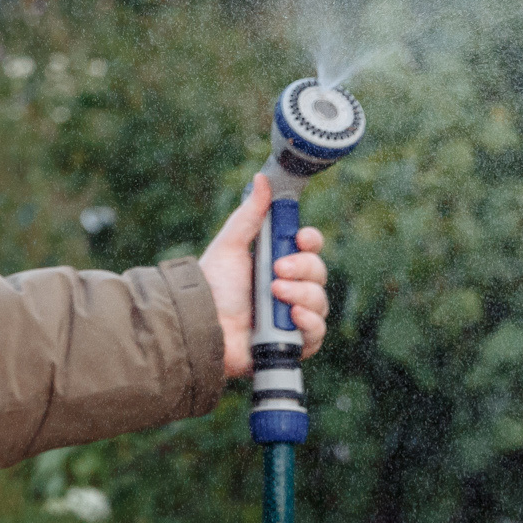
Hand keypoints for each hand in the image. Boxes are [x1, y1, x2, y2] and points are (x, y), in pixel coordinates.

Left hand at [199, 174, 330, 378]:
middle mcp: (290, 288)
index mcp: (278, 263)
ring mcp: (293, 316)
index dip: (310, 241)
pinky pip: (318, 333)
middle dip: (302, 268)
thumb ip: (249, 215)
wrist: (202, 324)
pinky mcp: (293, 343)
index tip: (299, 238)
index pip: (310, 248)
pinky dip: (309, 323)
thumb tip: (261, 179)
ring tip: (275, 293)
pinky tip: (293, 317)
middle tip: (276, 270)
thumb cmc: (213, 287)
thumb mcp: (230, 246)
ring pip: (320, 301)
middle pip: (319, 272)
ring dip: (302, 294)